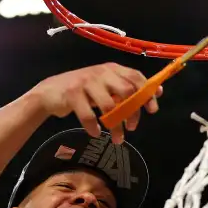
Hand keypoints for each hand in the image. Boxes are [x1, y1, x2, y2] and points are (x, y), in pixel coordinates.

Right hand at [33, 63, 162, 142]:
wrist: (50, 92)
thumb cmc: (84, 90)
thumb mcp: (106, 86)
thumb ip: (128, 88)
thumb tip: (157, 92)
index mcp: (112, 69)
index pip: (136, 77)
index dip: (147, 93)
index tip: (152, 110)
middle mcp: (101, 72)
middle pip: (127, 91)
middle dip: (133, 112)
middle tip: (132, 127)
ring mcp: (86, 82)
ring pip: (110, 106)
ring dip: (116, 127)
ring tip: (117, 139)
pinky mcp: (72, 94)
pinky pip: (89, 115)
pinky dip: (94, 127)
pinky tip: (95, 133)